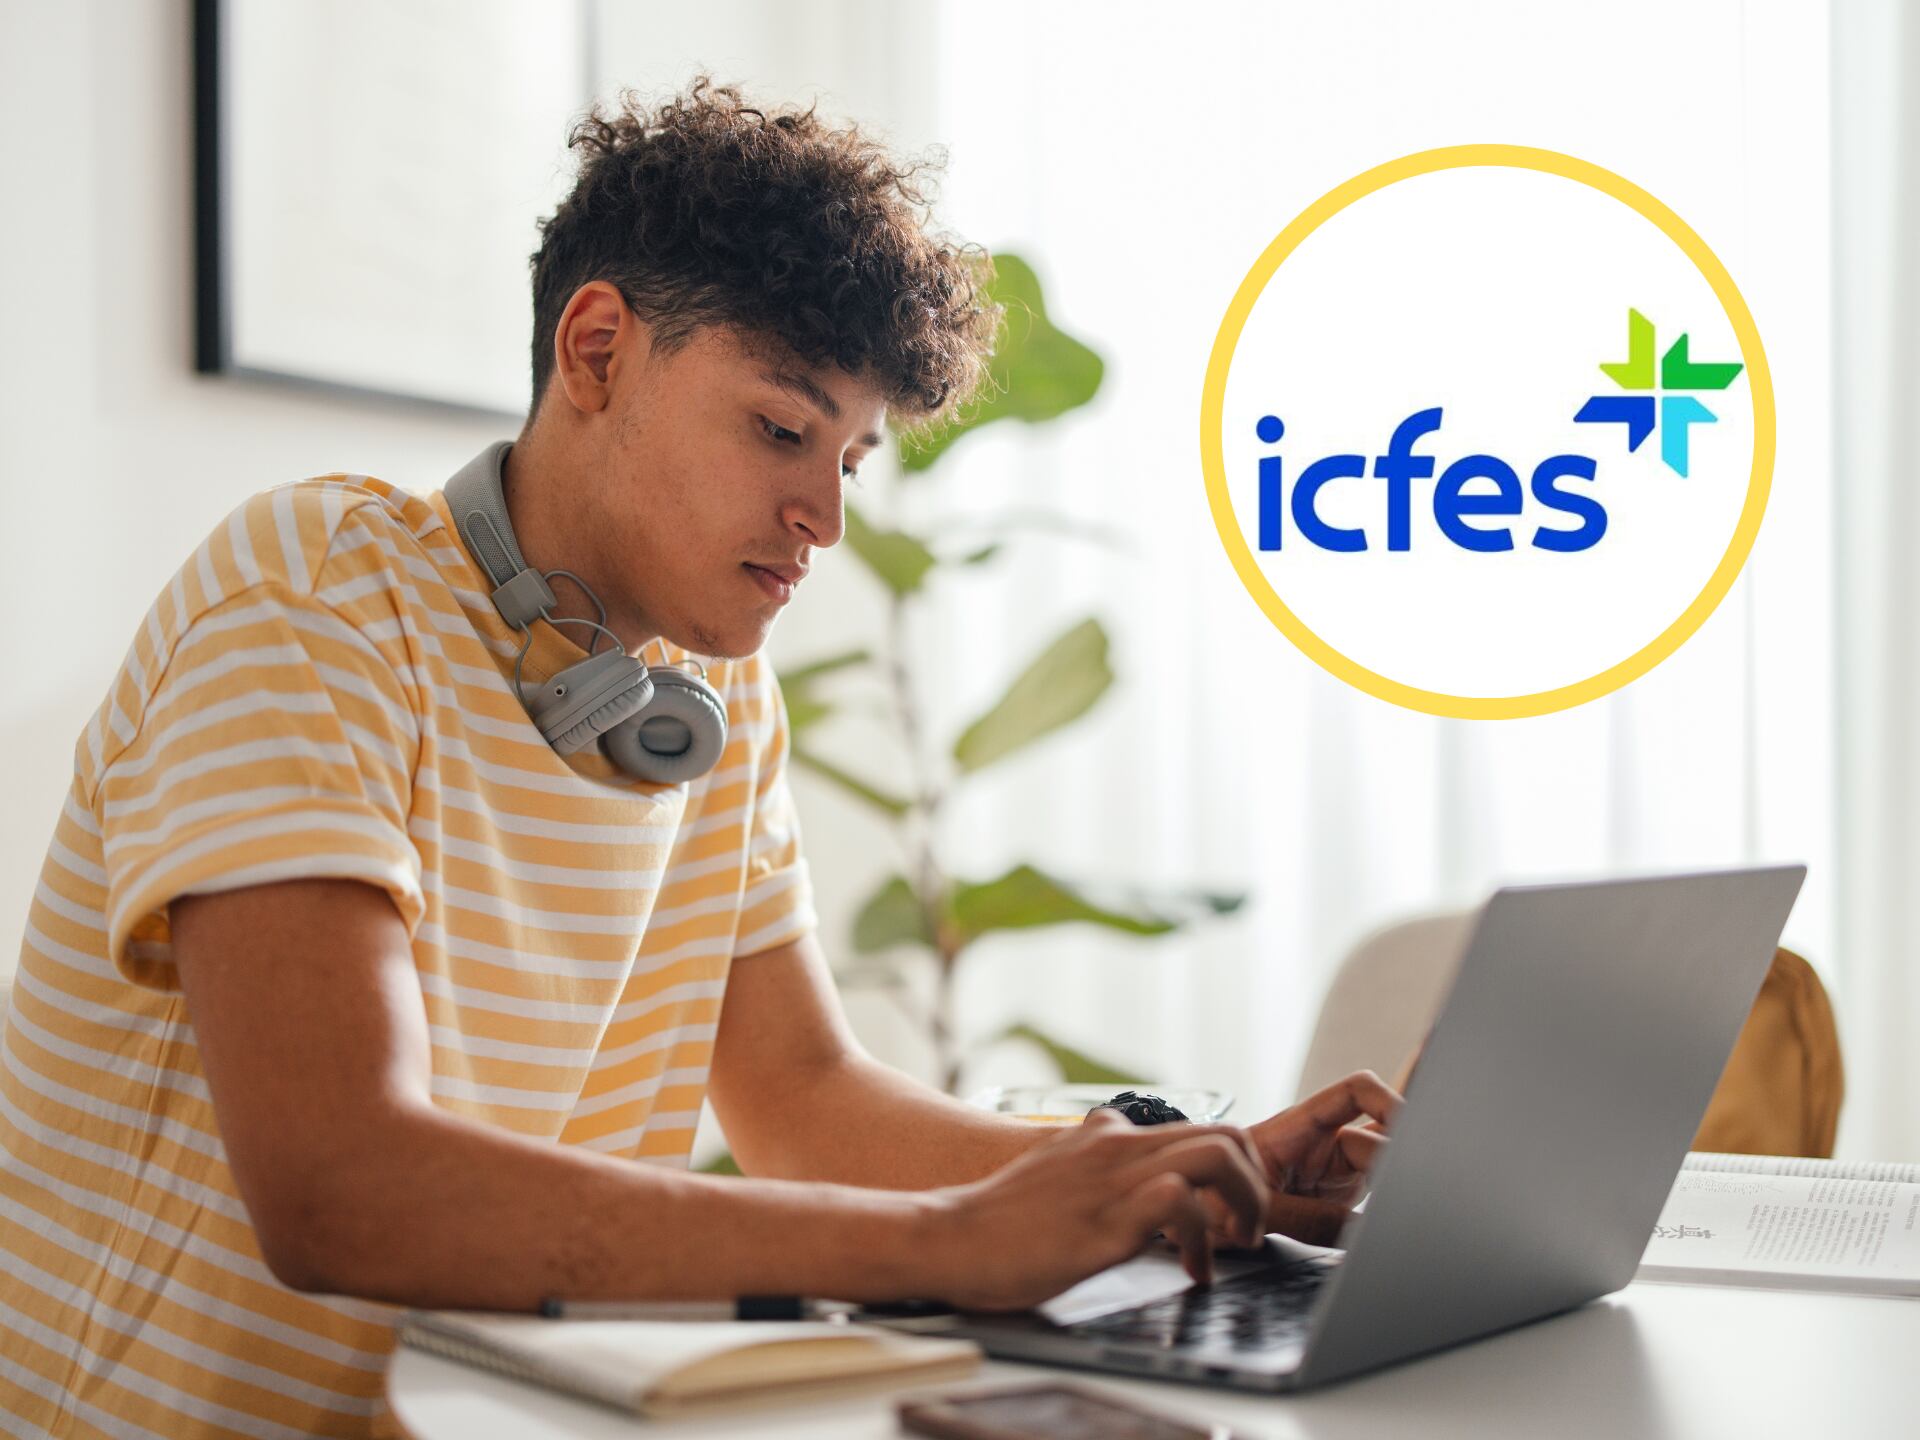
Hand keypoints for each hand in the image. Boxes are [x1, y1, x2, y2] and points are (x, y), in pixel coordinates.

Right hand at [924, 1109, 1270, 1310]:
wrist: (950, 1237)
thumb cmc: (998, 1221)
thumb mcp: (1053, 1172)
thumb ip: (1089, 1160)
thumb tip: (1113, 1159)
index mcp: (1107, 1136)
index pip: (1199, 1127)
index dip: (1233, 1171)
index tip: (1230, 1215)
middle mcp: (1118, 1145)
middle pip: (1226, 1132)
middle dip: (1256, 1183)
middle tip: (1247, 1230)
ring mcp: (1115, 1177)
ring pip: (1217, 1153)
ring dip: (1246, 1200)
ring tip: (1237, 1244)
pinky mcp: (1108, 1216)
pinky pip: (1182, 1201)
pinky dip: (1205, 1238)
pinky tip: (1192, 1270)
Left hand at [1205, 1070, 1404, 1247]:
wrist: (1193, 1217)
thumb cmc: (1210, 1196)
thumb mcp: (1254, 1209)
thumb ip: (1307, 1219)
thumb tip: (1359, 1232)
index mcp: (1299, 1128)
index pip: (1355, 1093)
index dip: (1388, 1101)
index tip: (1409, 1128)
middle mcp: (1324, 1143)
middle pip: (1381, 1135)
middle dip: (1402, 1152)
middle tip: (1422, 1177)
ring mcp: (1335, 1170)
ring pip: (1386, 1161)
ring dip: (1403, 1175)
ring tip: (1424, 1190)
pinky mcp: (1340, 1197)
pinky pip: (1378, 1190)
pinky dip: (1397, 1195)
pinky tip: (1419, 1198)